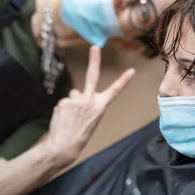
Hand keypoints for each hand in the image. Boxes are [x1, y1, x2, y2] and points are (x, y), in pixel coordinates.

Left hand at [45, 46, 135, 165]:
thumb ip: (87, 104)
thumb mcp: (91, 120)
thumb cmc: (79, 136)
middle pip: (92, 77)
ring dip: (72, 103)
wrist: (63, 147)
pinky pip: (65, 102)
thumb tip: (76, 94)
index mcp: (99, 107)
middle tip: (94, 47)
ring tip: (70, 118)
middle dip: (94, 60)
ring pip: (74, 95)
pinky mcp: (64, 102)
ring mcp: (76, 100)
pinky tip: (63, 119)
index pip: (114, 92)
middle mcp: (89, 101)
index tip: (131, 71)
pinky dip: (64, 109)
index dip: (123, 81)